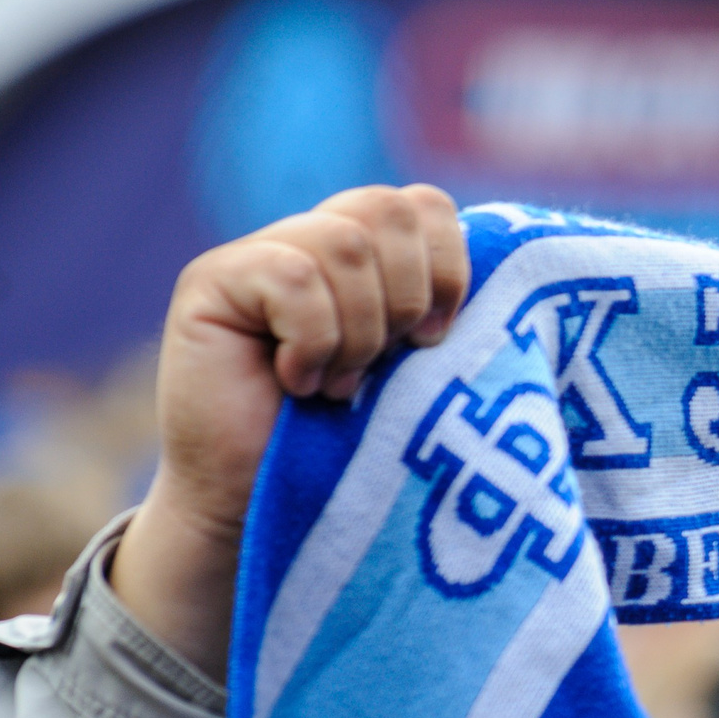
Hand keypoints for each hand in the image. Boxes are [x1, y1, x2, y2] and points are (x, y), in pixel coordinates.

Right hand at [113, 185, 467, 672]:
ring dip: (359, 331)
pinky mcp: (211, 282)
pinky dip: (313, 340)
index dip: (448, 267)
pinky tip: (297, 384)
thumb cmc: (351, 453)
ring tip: (339, 386)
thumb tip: (507, 280)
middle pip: (389, 208)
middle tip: (386, 366)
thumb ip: (440, 315)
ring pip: (345, 244)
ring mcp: (256, 255)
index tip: (438, 341)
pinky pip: (292, 276)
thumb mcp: (414, 375)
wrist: (266, 513)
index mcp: (367, 256)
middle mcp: (310, 240)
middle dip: (408, 296)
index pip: (425, 205)